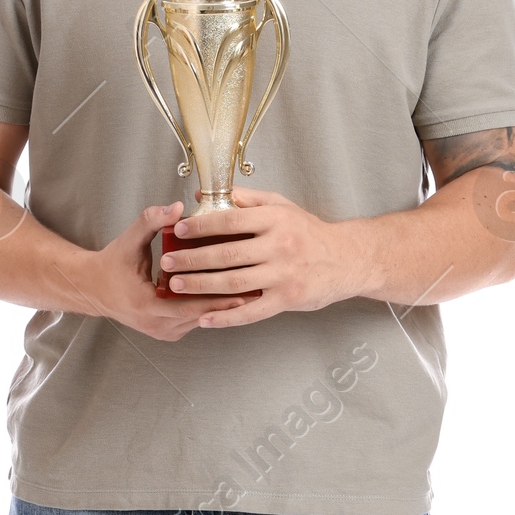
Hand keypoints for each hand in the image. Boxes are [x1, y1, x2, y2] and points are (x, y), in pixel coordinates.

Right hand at [74, 201, 258, 340]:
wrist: (94, 289)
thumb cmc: (112, 265)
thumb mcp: (129, 240)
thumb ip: (152, 221)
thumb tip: (177, 207)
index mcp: (146, 306)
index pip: (190, 305)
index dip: (217, 297)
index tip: (243, 287)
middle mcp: (156, 325)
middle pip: (200, 315)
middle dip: (228, 300)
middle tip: (257, 287)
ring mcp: (163, 331)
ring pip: (200, 319)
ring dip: (221, 305)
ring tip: (250, 289)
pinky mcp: (167, 332)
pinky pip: (194, 320)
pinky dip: (209, 307)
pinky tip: (229, 294)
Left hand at [159, 190, 367, 327]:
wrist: (346, 259)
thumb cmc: (309, 232)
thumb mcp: (282, 206)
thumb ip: (245, 199)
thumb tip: (204, 196)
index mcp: (275, 220)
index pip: (230, 220)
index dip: (201, 226)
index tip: (178, 230)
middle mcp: (279, 246)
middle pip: (226, 253)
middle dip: (192, 259)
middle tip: (167, 263)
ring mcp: (283, 275)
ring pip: (234, 282)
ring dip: (201, 286)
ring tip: (177, 286)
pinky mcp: (287, 299)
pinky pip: (251, 311)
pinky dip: (226, 317)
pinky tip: (206, 319)